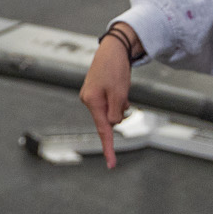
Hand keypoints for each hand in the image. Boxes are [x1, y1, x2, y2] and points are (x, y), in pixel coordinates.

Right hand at [79, 29, 135, 168]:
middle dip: (119, 112)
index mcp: (92, 102)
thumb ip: (115, 112)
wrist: (113, 49)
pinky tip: (119, 88)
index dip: (109, 148)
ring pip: (111, 111)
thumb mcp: (119, 92)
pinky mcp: (96, 92)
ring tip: (120, 87)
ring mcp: (91, 96)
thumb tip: (113, 124)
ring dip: (119, 104)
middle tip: (123, 94)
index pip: (103, 131)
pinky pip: (110, 104)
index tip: (112, 164)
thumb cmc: (115, 69)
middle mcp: (89, 100)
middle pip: (109, 119)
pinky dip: (117, 100)